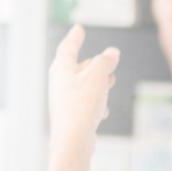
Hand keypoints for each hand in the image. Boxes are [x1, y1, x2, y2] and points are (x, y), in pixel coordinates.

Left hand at [46, 25, 119, 170]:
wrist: (72, 141)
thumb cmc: (81, 106)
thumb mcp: (97, 77)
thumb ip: (105, 61)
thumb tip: (112, 52)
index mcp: (61, 69)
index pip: (67, 47)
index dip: (75, 37)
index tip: (79, 29)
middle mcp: (59, 83)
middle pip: (78, 66)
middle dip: (95, 64)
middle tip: (109, 61)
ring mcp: (64, 100)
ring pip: (83, 85)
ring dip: (98, 83)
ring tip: (110, 83)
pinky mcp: (70, 115)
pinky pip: (85, 103)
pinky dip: (96, 103)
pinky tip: (102, 112)